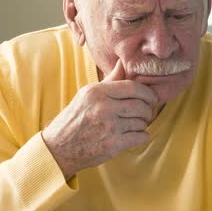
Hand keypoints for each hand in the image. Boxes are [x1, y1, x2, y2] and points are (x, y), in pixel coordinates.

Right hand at [42, 59, 157, 179]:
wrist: (59, 148)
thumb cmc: (75, 118)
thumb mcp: (88, 94)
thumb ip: (110, 80)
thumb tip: (123, 62)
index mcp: (97, 92)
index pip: (132, 87)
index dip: (147, 92)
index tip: (152, 97)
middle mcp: (103, 108)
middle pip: (141, 105)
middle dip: (148, 110)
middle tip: (146, 113)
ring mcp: (108, 127)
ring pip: (142, 122)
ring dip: (143, 124)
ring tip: (136, 124)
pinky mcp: (112, 144)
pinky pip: (140, 136)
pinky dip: (142, 136)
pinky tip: (136, 135)